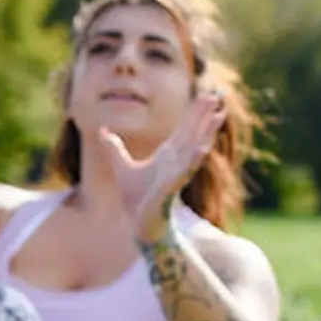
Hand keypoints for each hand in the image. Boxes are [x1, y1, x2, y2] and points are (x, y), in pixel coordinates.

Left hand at [84, 92, 224, 243]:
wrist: (138, 224)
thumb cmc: (135, 198)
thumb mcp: (121, 167)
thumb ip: (114, 148)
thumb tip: (103, 131)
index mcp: (168, 155)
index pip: (184, 129)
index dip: (195, 113)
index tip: (206, 95)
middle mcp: (176, 162)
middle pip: (193, 134)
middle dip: (204, 115)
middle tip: (216, 95)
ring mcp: (176, 174)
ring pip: (195, 149)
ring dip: (206, 133)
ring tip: (218, 117)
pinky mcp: (170, 189)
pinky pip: (183, 172)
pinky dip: (192, 161)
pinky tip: (201, 150)